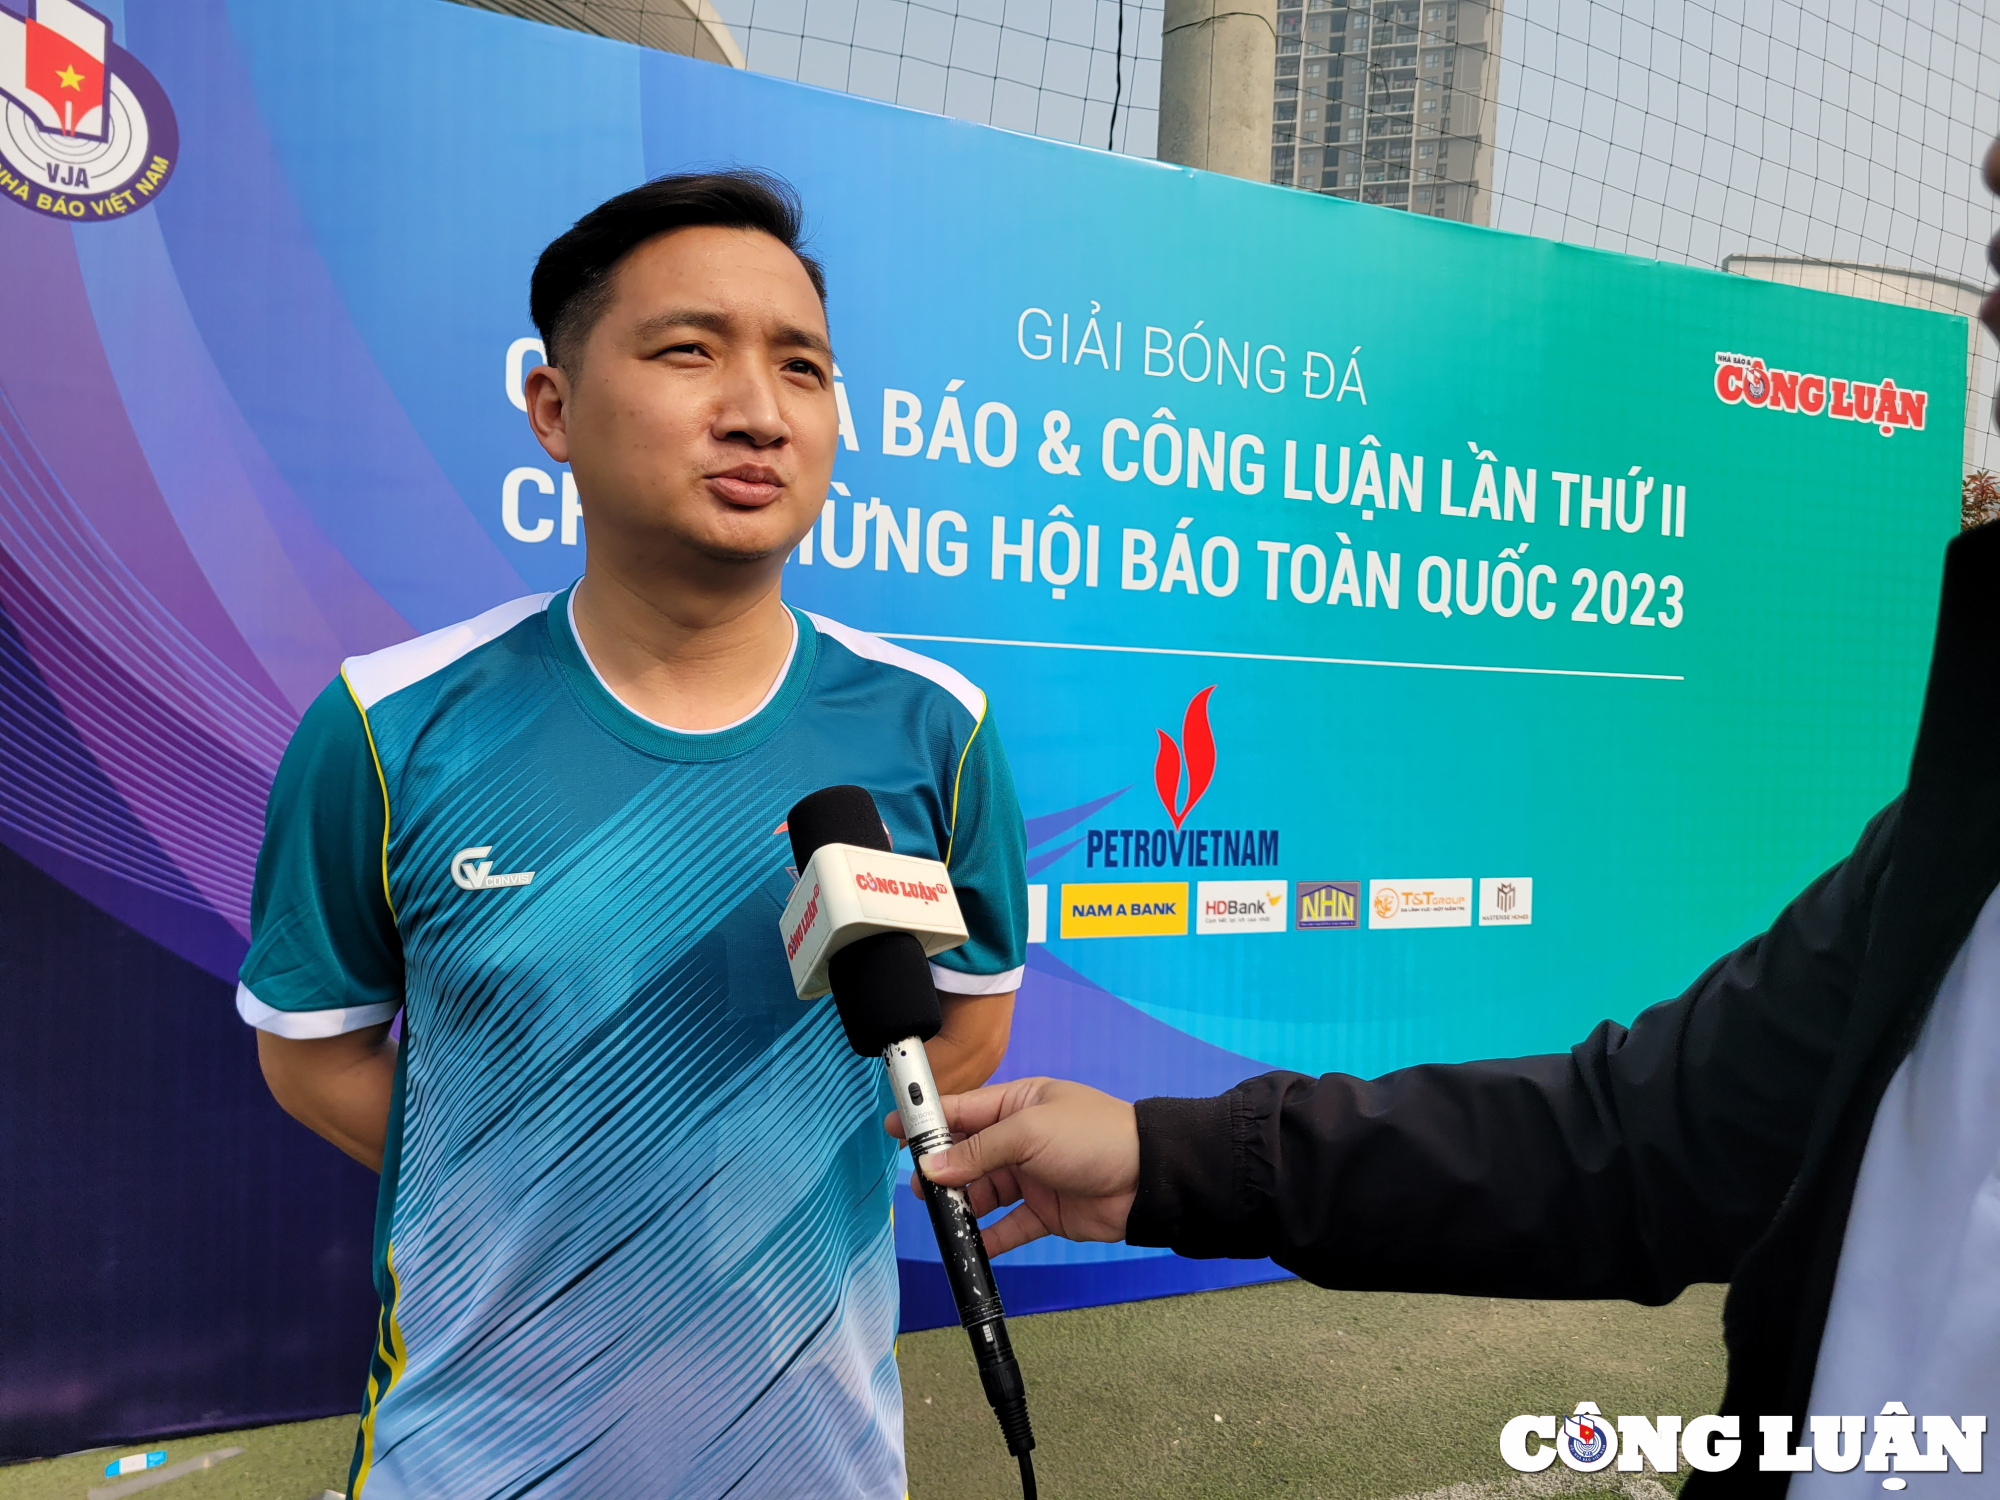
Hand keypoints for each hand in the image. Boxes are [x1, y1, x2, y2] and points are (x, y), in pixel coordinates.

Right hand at [884, 1077, 1138, 1256]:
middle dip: (941, 1170)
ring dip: (962, 1206)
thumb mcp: (1029, 1132)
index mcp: (1017, 1105)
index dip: (928, 1120)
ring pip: (983, 1192)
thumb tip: (933, 1166)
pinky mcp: (1045, 1211)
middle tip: (920, 1186)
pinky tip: (970, 1247)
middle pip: (967, 1155)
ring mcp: (1032, 1176)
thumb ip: (978, 1150)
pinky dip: (988, 1237)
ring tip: (942, 1217)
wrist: (1148, 1179)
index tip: (894, 1130)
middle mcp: (1021, 1139)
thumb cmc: (1094, 1136)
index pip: (962, 1110)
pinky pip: (1008, 1226)